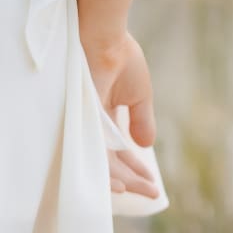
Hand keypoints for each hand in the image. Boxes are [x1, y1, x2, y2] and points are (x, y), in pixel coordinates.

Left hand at [82, 28, 158, 194]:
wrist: (103, 38)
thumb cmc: (120, 59)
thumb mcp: (138, 94)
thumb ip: (141, 120)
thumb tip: (146, 146)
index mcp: (105, 115)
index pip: (120, 149)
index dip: (136, 166)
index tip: (151, 182)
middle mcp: (93, 124)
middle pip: (111, 160)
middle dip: (132, 178)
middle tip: (150, 193)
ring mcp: (86, 125)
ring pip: (101, 163)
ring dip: (121, 180)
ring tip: (137, 192)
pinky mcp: (81, 124)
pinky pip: (92, 156)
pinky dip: (106, 172)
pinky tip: (120, 184)